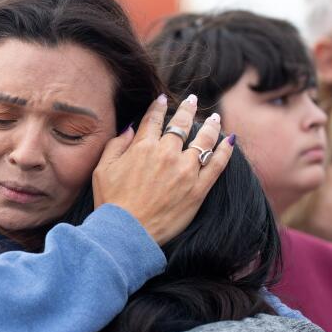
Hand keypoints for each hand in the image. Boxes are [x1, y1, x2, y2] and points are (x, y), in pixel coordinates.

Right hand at [92, 94, 232, 244]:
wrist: (126, 232)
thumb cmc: (110, 203)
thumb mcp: (101, 170)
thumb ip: (116, 146)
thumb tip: (130, 129)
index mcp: (143, 147)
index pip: (154, 120)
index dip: (158, 107)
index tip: (162, 100)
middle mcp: (167, 154)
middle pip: (181, 124)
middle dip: (187, 109)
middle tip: (192, 101)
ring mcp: (185, 171)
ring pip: (203, 140)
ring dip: (210, 126)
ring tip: (214, 118)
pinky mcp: (198, 189)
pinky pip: (217, 165)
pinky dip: (225, 150)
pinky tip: (229, 140)